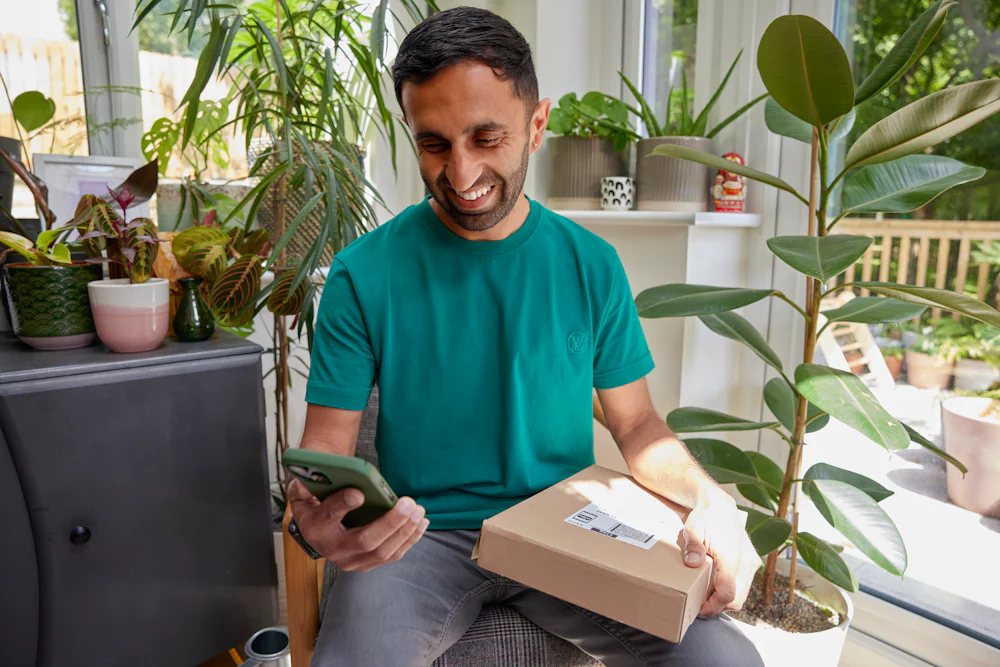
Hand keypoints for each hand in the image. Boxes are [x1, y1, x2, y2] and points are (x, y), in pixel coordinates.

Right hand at [288, 478, 429, 571]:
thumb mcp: (305, 490)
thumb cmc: (316, 500)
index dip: (343, 505)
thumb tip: (320, 472)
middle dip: (390, 522)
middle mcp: (331, 549)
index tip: (359, 493)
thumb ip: (309, 482)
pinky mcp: (365, 564)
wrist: (316, 526)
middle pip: (365, 540)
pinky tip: (420, 523)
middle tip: (409, 503)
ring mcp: (349, 561)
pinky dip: (409, 540)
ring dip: (405, 531)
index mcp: (314, 526)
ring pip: (382, 551)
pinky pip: (391, 555)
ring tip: (419, 511)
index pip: (328, 515)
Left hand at [681, 493, 760, 616]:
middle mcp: (747, 562)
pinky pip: (744, 585)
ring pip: (742, 594)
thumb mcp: (693, 530)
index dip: (714, 607)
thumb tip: (693, 563)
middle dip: (719, 606)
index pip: (728, 594)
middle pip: (737, 599)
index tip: (700, 610)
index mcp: (733, 557)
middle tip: (700, 605)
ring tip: (707, 596)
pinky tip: (716, 585)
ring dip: (726, 599)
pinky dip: (732, 590)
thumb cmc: (705, 518)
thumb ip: (693, 548)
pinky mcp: (752, 561)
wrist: (719, 506)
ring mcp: (752, 562)